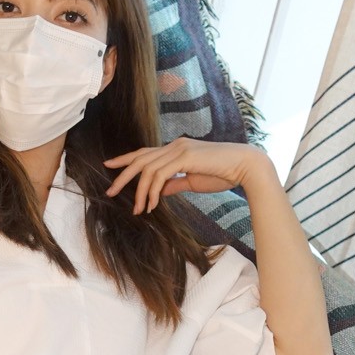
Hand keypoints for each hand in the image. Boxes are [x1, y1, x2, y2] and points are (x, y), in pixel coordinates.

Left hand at [102, 138, 274, 214]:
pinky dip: (153, 191)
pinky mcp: (184, 157)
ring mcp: (179, 149)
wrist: (245, 167)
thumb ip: (175, 183)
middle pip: (140, 159)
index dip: (125, 159)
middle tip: (109, 192)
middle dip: (122, 176)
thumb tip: (160, 191)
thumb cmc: (224, 174)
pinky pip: (159, 175)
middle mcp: (174, 145)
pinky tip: (152, 205)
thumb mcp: (194, 181)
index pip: (145, 152)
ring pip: (147, 169)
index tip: (109, 165)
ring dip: (140, 192)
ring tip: (137, 209)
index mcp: (176, 148)